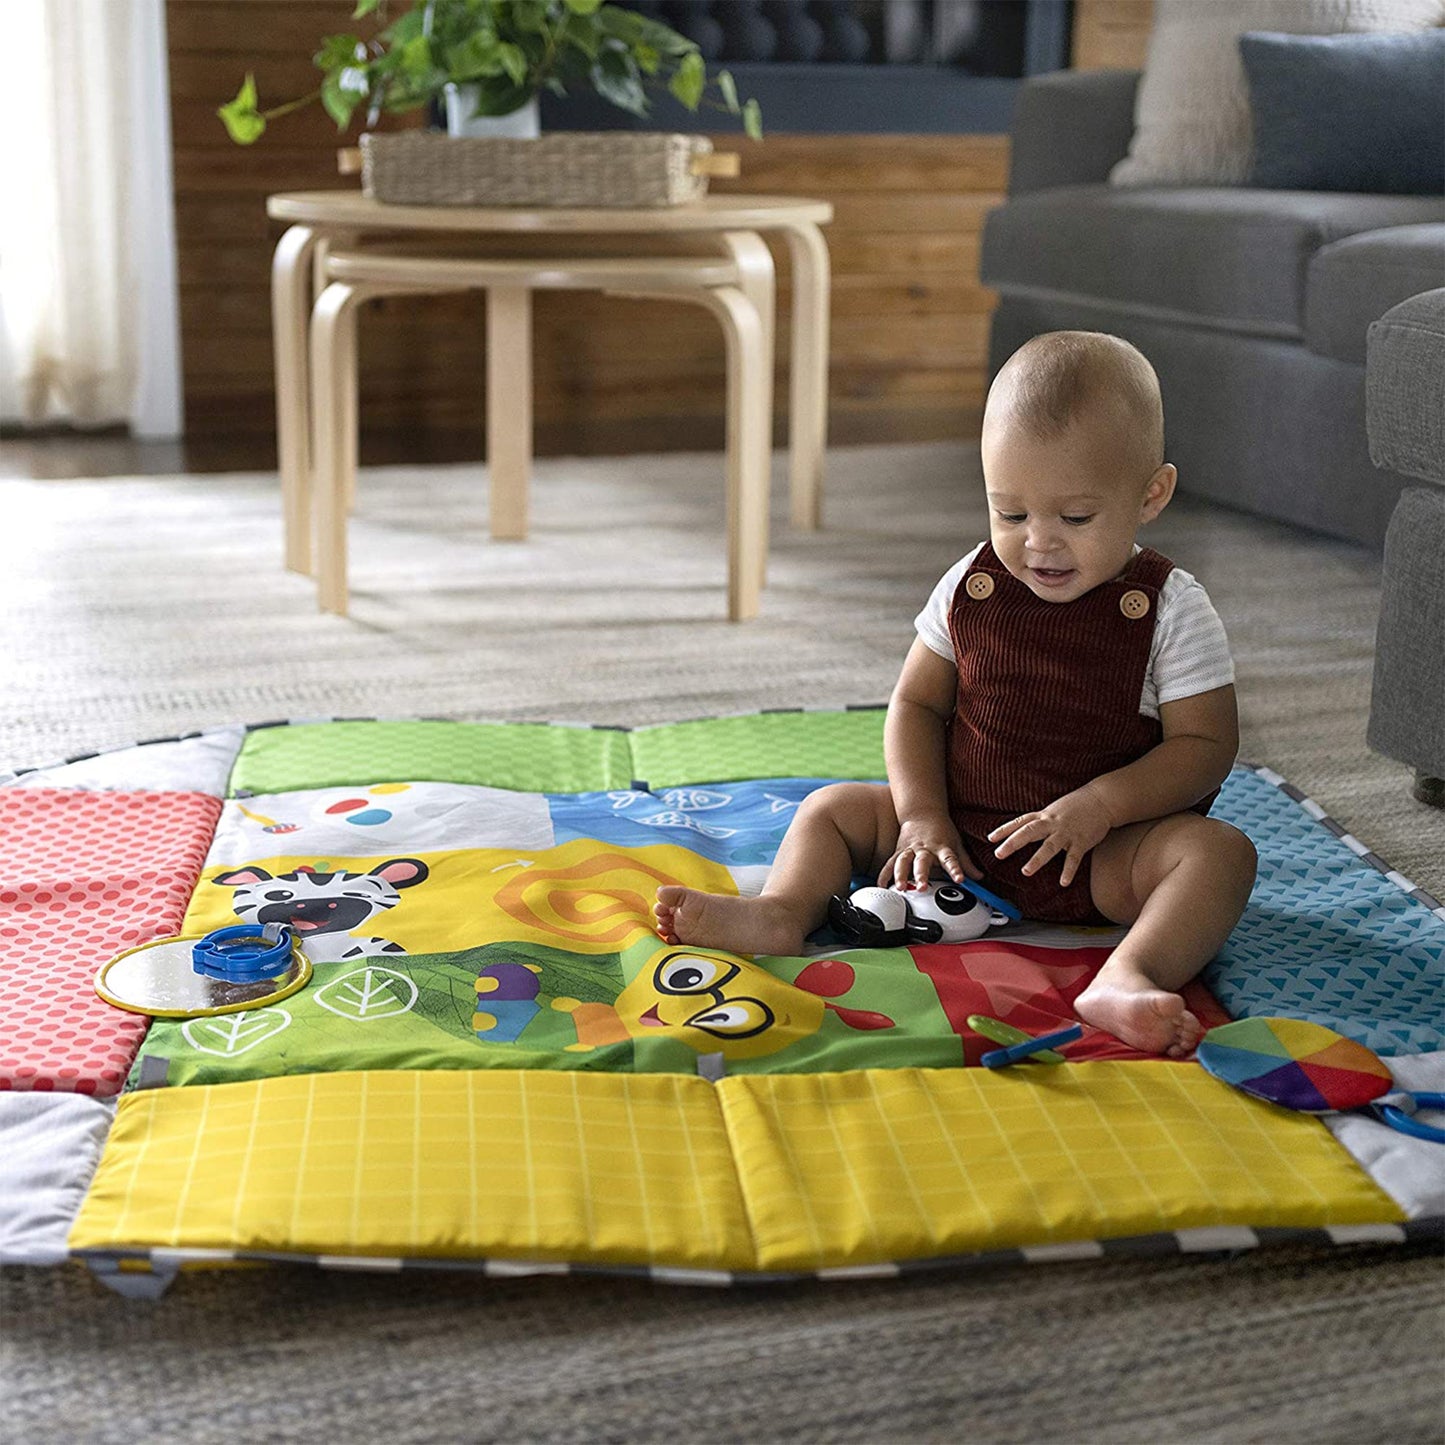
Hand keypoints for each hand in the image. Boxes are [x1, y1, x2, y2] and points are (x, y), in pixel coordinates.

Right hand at [881, 814, 980, 888]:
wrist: (923, 812)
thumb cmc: (941, 830)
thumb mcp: (956, 844)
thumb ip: (966, 863)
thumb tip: (980, 877)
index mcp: (941, 847)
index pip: (950, 859)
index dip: (955, 869)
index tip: (959, 879)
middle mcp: (924, 849)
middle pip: (922, 861)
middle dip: (921, 874)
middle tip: (922, 886)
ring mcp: (910, 849)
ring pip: (903, 862)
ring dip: (901, 875)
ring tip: (900, 887)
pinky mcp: (899, 851)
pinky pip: (890, 863)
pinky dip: (885, 874)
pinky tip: (882, 885)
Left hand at [988, 786, 1113, 886]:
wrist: (1102, 799)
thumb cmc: (1076, 805)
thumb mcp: (1053, 809)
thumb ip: (1039, 820)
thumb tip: (1024, 828)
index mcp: (1044, 816)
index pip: (1020, 822)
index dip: (1004, 830)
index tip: (990, 838)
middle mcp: (1052, 823)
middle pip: (1029, 832)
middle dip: (1013, 843)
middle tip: (999, 854)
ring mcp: (1067, 833)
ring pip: (1049, 846)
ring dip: (1037, 859)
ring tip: (1026, 871)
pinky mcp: (1082, 841)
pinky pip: (1074, 858)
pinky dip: (1068, 870)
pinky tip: (1063, 882)